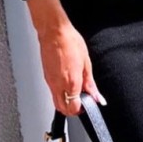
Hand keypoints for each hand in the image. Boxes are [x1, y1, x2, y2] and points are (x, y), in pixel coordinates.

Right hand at [28, 0, 106, 115]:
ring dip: (65, 102)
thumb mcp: (86, 63)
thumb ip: (90, 84)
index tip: (87, 103)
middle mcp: (58, 85)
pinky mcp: (46, 77)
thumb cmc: (70, 42)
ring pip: (56, 102)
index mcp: (71, 82)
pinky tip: (66, 83)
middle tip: (81, 101)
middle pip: (63, 109)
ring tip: (74, 91)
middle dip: (72, 109)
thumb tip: (96, 96)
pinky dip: (60, 93)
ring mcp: (50, 82)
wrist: (54, 33)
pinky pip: (52, 92)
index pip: (73, 108)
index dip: (82, 109)